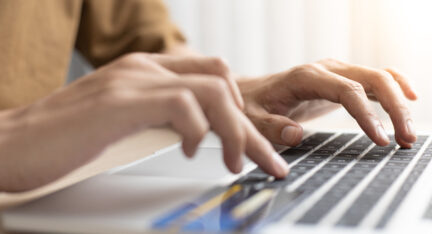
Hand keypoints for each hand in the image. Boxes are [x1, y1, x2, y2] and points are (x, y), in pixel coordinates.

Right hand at [0, 53, 287, 191]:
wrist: (9, 145)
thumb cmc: (64, 141)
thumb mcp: (125, 122)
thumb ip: (159, 118)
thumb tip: (197, 133)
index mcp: (145, 71)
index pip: (211, 74)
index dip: (240, 107)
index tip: (254, 141)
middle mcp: (142, 68)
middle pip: (221, 80)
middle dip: (249, 125)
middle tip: (265, 159)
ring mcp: (132, 82)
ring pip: (211, 89)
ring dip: (234, 131)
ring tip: (235, 162)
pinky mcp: (119, 102)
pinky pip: (181, 105)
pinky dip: (197, 132)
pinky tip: (190, 152)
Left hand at [239, 58, 416, 147]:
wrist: (251, 92)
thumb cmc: (252, 106)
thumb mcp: (251, 119)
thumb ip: (269, 127)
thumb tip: (295, 134)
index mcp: (306, 77)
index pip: (347, 91)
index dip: (367, 115)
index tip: (380, 139)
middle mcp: (326, 69)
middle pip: (372, 79)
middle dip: (395, 108)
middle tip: (406, 138)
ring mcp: (337, 71)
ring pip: (379, 77)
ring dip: (400, 102)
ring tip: (409, 133)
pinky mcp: (342, 79)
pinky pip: (375, 78)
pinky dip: (395, 87)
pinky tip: (411, 98)